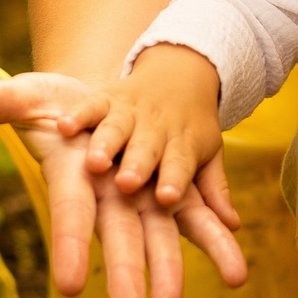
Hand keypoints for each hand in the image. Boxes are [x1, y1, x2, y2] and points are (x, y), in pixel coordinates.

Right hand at [0, 70, 245, 297]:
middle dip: (129, 275)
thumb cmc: (60, 106)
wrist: (109, 108)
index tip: (71, 286)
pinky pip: (201, 218)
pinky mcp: (177, 192)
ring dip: (173, 271)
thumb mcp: (28, 94)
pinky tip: (239, 272)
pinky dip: (219, 241)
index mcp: (76, 178)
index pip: (71, 215)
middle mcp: (110, 199)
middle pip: (120, 239)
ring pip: (161, 238)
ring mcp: (145, 200)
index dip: (70, 247)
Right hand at [82, 46, 232, 210]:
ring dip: (106, 144)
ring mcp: (130, 113)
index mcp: (183, 144)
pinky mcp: (106, 98)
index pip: (181, 163)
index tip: (167, 197)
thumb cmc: (189, 130)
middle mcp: (156, 129)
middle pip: (148, 148)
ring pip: (118, 128)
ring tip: (95, 162)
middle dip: (138, 164)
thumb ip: (214, 187)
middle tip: (128, 183)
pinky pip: (91, 105)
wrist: (177, 74)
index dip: (175, 178)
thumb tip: (232, 223)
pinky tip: (65, 127)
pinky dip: (79, 114)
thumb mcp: (207, 153)